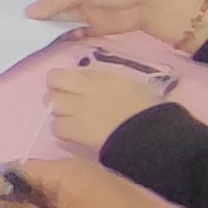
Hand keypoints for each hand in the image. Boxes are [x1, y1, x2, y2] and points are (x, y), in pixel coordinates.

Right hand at [29, 0, 207, 46]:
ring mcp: (70, 10)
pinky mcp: (80, 27)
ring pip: (47, 20)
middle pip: (36, 1)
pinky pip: (61, 34)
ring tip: (14, 35)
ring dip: (37, 27)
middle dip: (22, 10)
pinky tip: (40, 44)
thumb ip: (54, 0)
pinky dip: (54, 39)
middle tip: (0, 22)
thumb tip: (27, 14)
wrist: (145, 5)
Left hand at [45, 61, 172, 155]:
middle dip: (56, 90)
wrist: (155, 137)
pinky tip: (72, 134)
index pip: (73, 71)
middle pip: (55, 79)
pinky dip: (61, 130)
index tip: (73, 87)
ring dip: (57, 110)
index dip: (68, 79)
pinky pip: (56, 126)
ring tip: (69, 119)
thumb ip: (111, 82)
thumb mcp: (135, 88)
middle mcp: (89, 88)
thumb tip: (91, 81)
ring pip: (52, 102)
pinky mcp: (77, 129)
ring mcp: (80, 108)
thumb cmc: (153, 114)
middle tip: (64, 102)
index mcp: (107, 76)